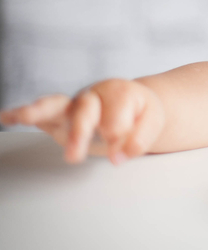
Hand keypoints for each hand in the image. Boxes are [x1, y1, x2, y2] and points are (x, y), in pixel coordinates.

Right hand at [0, 79, 165, 164]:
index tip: (126, 151)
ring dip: (39, 111)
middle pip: (84, 110)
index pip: (116, 119)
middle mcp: (93, 96)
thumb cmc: (140, 112)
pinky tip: (6, 117)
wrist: (134, 104)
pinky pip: (39, 114)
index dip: (121, 138)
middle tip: (74, 157)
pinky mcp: (59, 117)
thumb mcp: (152, 122)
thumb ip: (140, 139)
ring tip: (22, 116)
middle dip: (79, 132)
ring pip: (56, 105)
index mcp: (119, 92)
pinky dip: (20, 115)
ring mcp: (74, 105)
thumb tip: (119, 156)